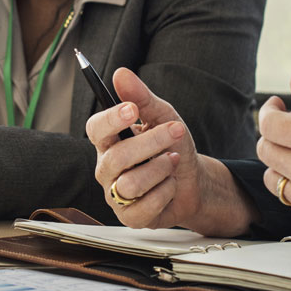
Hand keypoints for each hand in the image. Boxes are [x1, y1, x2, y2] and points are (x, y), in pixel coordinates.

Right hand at [86, 68, 255, 235]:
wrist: (194, 180)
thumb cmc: (172, 146)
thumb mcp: (163, 116)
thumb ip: (142, 97)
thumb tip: (121, 73)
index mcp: (109, 141)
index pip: (96, 129)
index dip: (110, 120)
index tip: (132, 110)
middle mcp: (107, 168)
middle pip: (116, 158)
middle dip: (151, 143)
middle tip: (176, 131)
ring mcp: (116, 195)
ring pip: (131, 184)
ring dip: (161, 169)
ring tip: (173, 161)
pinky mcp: (130, 217)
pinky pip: (144, 207)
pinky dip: (166, 192)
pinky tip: (170, 185)